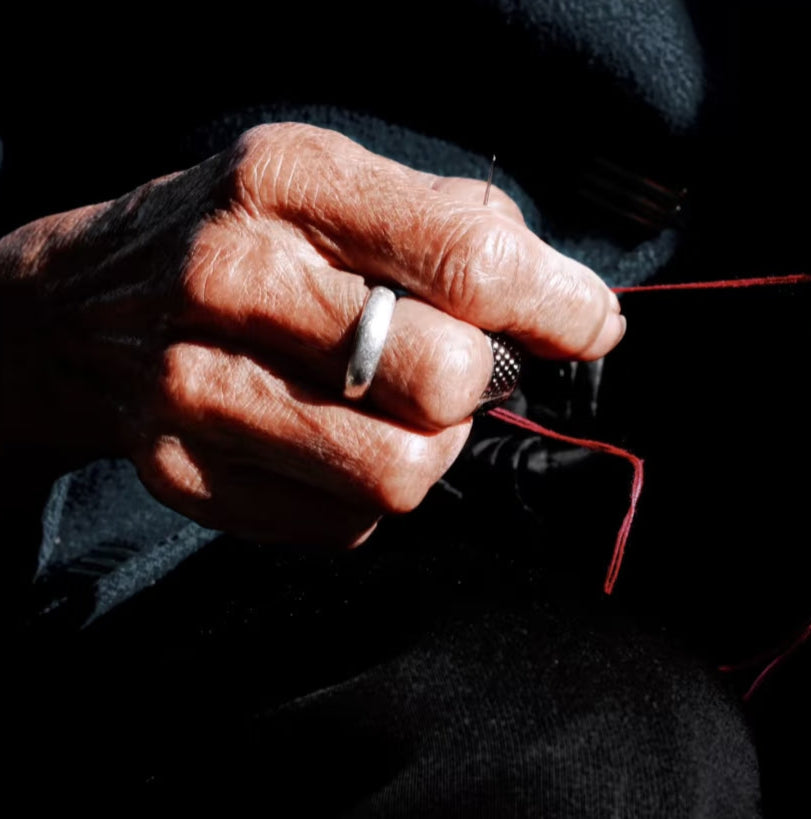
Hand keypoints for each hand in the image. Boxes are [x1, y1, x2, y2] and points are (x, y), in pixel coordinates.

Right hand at [0, 123, 623, 544]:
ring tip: (392, 406)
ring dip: (429, 447)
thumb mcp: (339, 180)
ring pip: (402, 472)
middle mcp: (233, 281)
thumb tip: (577, 309)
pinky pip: (347, 525)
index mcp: (289, 183)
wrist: (83, 307)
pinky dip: (365, 492)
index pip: (471, 258)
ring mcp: (196, 389)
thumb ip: (459, 225)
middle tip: (453, 361)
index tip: (589, 323)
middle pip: (445, 377)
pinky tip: (333, 439)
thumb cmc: (249, 237)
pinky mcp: (184, 477)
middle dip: (480, 380)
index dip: (560, 305)